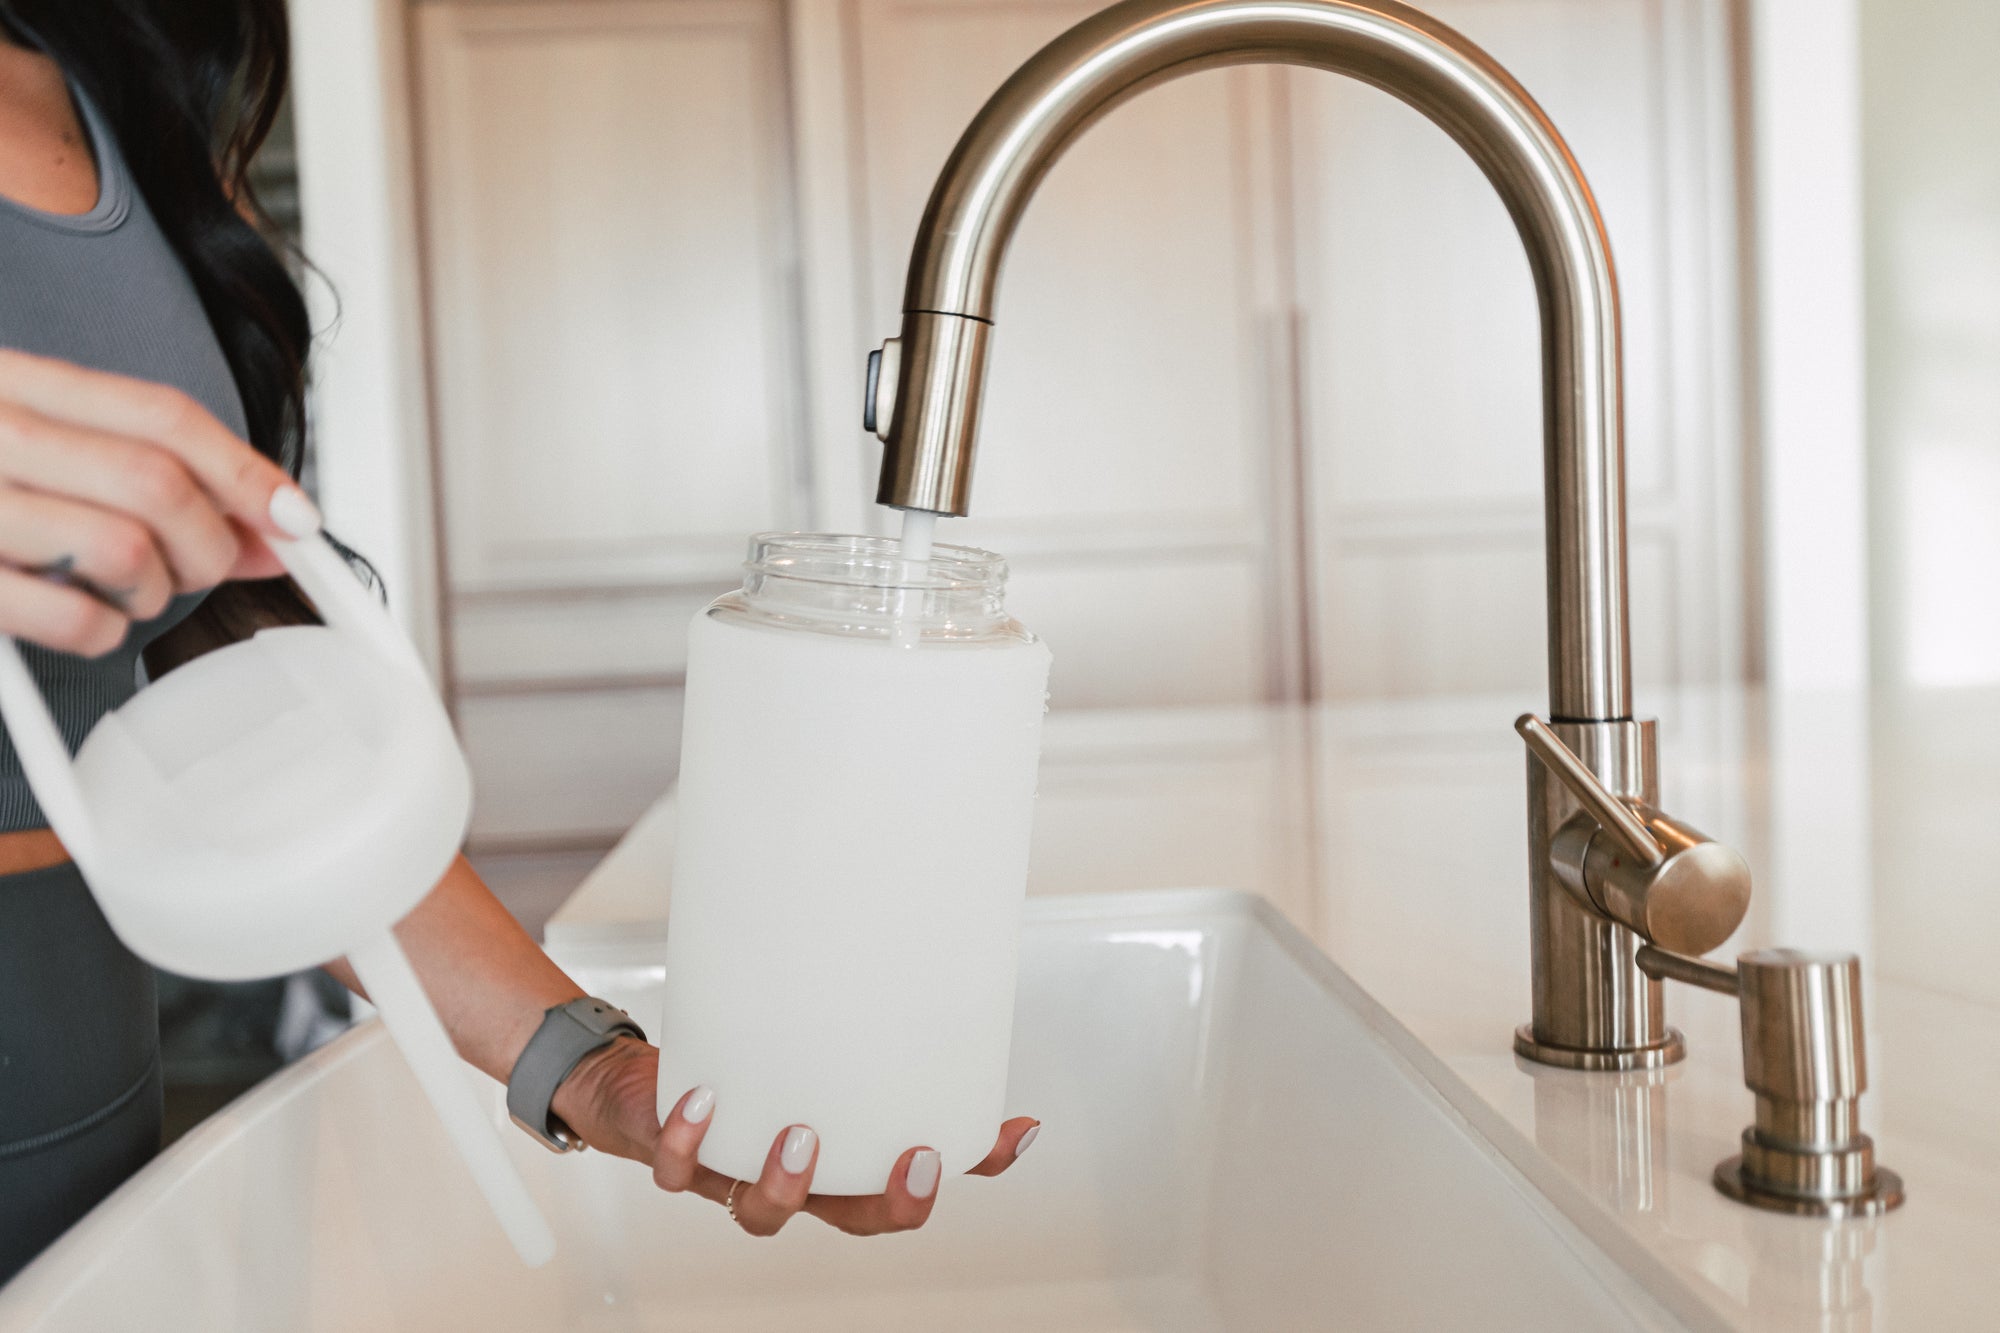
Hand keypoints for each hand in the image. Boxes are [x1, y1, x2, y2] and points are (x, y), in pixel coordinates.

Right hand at [0, 349, 320, 654]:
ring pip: (123, 548)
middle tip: (204, 565)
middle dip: (211, 541)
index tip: (294, 518)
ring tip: (132, 589)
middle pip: (156, 482)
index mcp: (12, 381)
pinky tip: (84, 620)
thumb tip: (273, 525)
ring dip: (156, 587)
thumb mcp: (37, 440)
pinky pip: (68, 617)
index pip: (163, 413)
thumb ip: (144, 465)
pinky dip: (101, 632)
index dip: (248, 470)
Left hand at [552, 1037, 1039, 1236]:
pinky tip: (705, 1099)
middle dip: (885, 1203)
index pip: (899, 1193)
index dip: (943, 1180)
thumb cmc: (746, 1081)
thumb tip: (966, 1046)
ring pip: (761, 1214)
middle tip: (916, 1160)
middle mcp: (790, 1183)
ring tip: (802, 1135)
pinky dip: (691, 1139)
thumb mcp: (815, 1068)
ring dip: (785, 1185)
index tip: (992, 1139)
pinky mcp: (676, 1156)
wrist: (644, 1090)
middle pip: (847, 1218)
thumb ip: (886, 1060)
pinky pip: (679, 1168)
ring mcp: (732, 1176)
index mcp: (833, 1167)